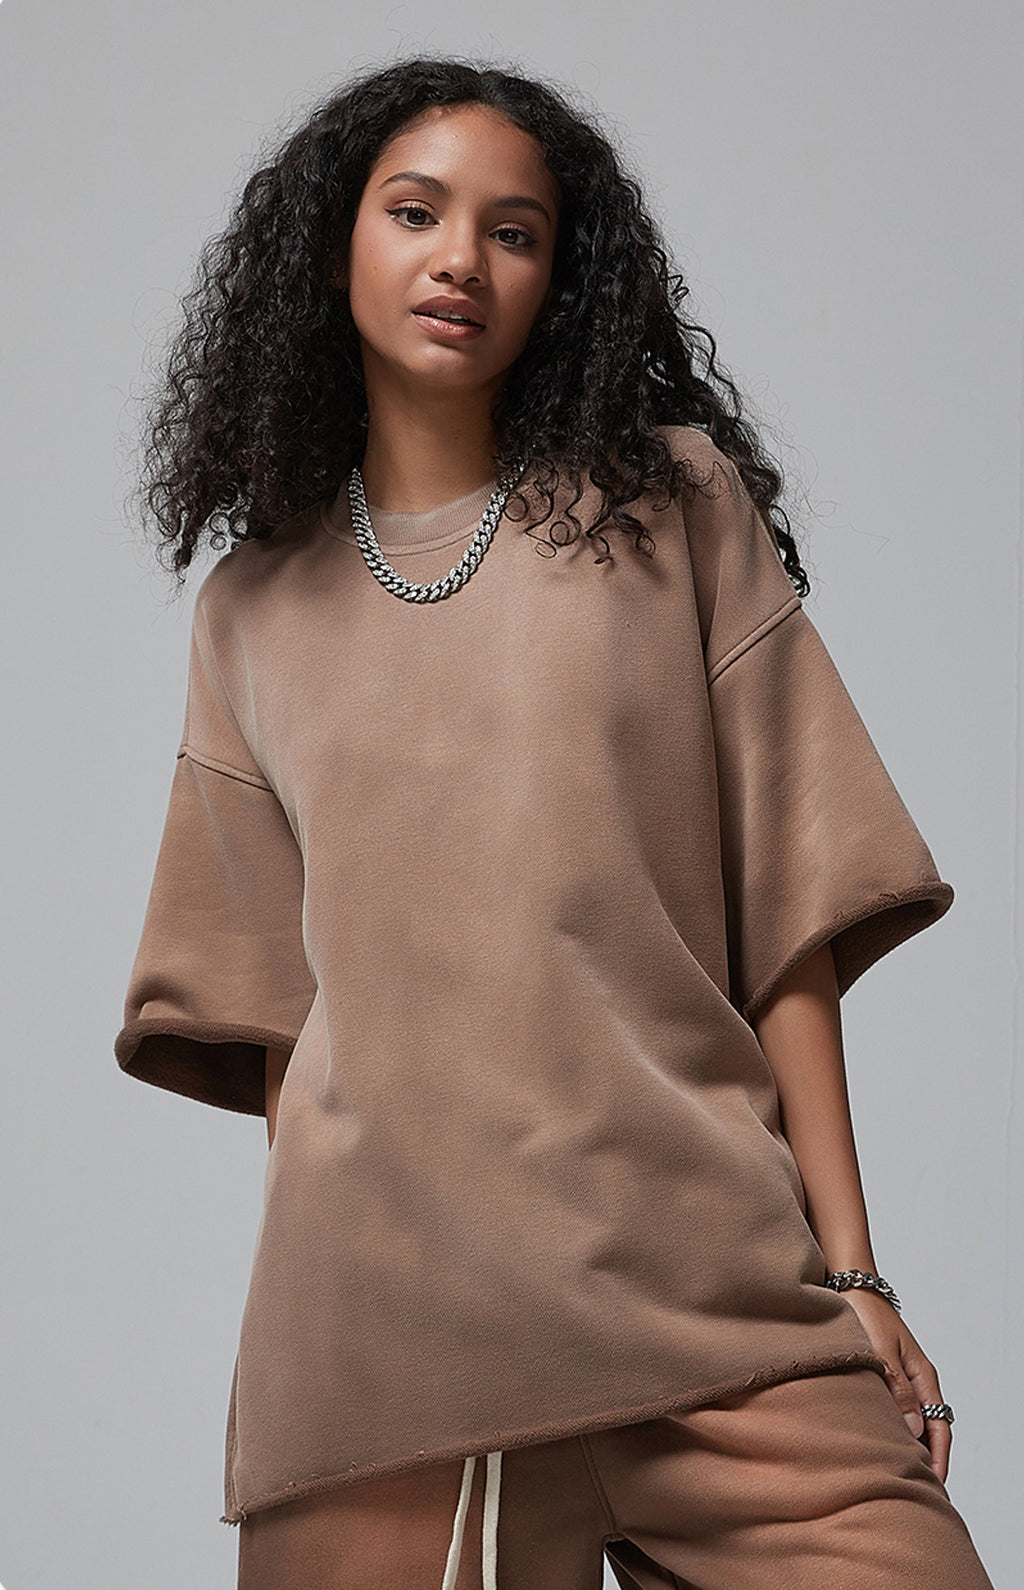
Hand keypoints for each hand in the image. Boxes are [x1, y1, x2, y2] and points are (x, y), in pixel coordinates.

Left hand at [841, 1288, 951, 1484]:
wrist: (848, 1287)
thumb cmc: (865, 1314)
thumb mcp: (881, 1352)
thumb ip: (896, 1389)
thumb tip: (913, 1429)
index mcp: (922, 1376)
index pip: (940, 1426)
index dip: (940, 1457)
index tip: (935, 1483)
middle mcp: (915, 1380)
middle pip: (928, 1429)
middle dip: (925, 1459)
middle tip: (913, 1487)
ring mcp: (900, 1379)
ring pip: (910, 1421)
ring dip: (907, 1445)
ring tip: (896, 1473)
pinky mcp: (882, 1376)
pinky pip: (893, 1410)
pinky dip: (891, 1428)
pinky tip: (878, 1442)